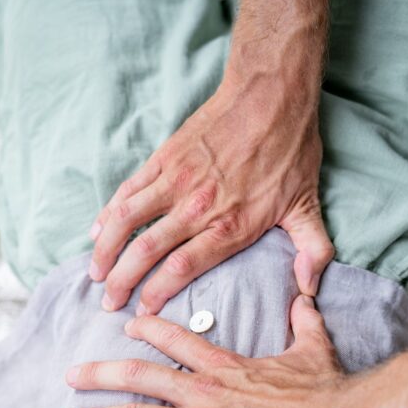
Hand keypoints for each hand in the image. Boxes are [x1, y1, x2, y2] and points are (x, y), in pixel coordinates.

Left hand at [63, 296, 351, 407]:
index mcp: (224, 365)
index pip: (174, 340)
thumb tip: (306, 296)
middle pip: (137, 376)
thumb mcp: (313, 348)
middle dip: (99, 374)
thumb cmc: (326, 392)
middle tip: (71, 376)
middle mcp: (202, 390)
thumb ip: (303, 322)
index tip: (126, 325)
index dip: (146, 330)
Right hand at [87, 80, 333, 314]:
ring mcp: (176, 181)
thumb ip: (312, 251)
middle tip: (109, 303)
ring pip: (127, 221)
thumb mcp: (308, 206)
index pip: (181, 269)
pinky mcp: (165, 158)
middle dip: (121, 282)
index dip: (156, 294)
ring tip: (94, 274)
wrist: (271, 95)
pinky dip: (109, 213)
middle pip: (146, 251)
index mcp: (229, 226)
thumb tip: (311, 290)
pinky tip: (97, 231)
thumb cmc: (290, 152)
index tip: (143, 312)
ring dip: (105, 250)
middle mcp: (197, 207)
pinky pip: (129, 191)